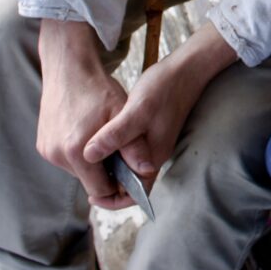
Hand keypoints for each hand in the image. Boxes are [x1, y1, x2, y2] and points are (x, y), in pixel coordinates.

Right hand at [35, 19, 133, 205]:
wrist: (68, 68)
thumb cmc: (98, 89)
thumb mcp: (122, 113)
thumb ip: (134, 145)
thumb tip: (148, 170)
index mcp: (76, 152)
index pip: (101, 189)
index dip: (118, 182)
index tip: (128, 166)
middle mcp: (56, 156)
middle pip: (88, 181)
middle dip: (105, 170)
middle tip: (118, 147)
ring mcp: (47, 150)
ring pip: (77, 170)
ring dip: (92, 161)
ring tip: (102, 135)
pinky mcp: (42, 144)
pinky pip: (65, 159)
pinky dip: (78, 152)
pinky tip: (88, 131)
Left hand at [82, 22, 237, 208]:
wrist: (186, 69)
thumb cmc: (164, 89)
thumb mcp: (137, 111)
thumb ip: (115, 135)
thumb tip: (89, 155)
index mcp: (152, 157)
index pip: (135, 193)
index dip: (112, 199)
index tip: (90, 195)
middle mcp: (154, 155)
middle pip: (130, 183)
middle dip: (108, 185)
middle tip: (84, 175)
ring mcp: (153, 143)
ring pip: (128, 166)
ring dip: (110, 168)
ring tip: (88, 160)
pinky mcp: (151, 131)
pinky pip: (130, 151)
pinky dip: (115, 152)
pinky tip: (101, 140)